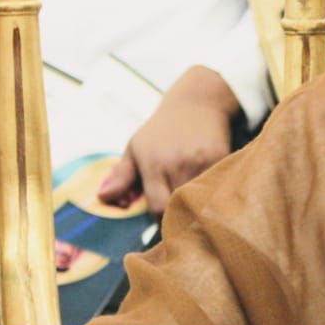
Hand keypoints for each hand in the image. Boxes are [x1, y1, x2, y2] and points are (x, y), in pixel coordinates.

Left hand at [97, 66, 240, 216]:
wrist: (197, 101)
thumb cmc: (163, 128)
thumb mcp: (136, 147)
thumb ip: (121, 176)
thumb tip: (103, 198)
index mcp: (153, 164)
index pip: (157, 207)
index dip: (160, 221)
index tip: (163, 223)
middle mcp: (176, 163)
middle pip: (179, 206)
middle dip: (179, 217)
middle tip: (179, 220)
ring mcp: (200, 161)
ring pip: (200, 200)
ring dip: (197, 208)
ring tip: (195, 209)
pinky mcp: (221, 157)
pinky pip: (217, 186)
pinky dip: (214, 194)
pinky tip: (210, 192)